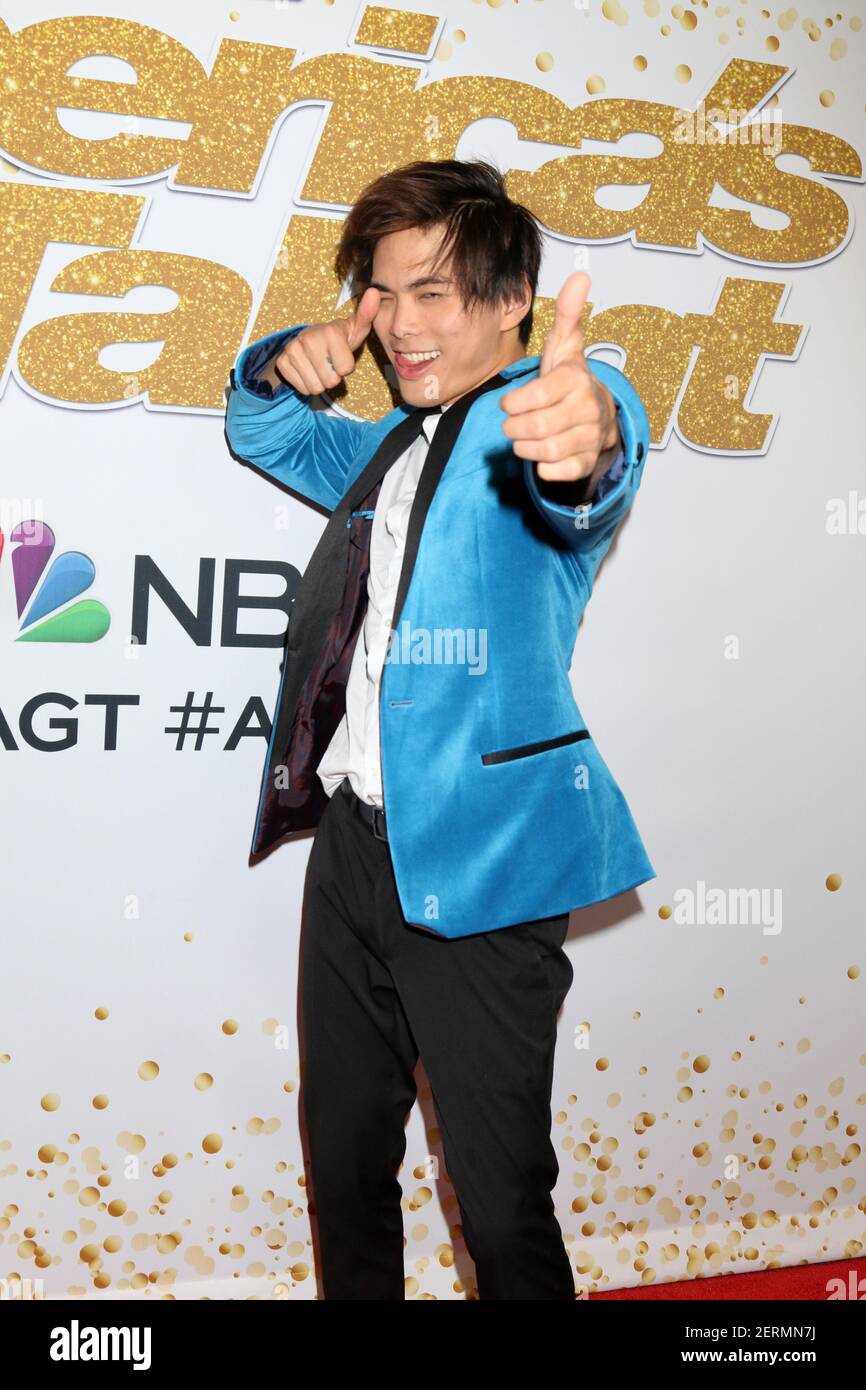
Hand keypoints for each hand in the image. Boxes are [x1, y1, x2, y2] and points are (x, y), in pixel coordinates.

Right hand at [259, 286, 380, 394]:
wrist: (310, 340)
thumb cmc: (338, 337)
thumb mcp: (356, 327)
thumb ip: (367, 313)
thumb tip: (374, 292)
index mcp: (329, 332)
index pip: (345, 370)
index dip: (346, 367)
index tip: (341, 354)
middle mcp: (308, 339)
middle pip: (331, 381)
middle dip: (333, 376)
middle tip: (330, 362)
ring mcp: (292, 350)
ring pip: (316, 388)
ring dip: (320, 382)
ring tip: (319, 367)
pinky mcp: (282, 362)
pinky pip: (302, 389)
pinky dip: (307, 384)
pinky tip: (308, 369)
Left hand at [499, 271, 620, 483]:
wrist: (599, 417)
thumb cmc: (569, 380)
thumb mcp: (566, 347)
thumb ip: (568, 314)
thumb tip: (581, 274)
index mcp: (576, 380)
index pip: (537, 396)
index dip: (515, 402)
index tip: (507, 404)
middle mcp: (587, 409)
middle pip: (537, 426)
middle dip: (515, 428)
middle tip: (511, 425)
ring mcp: (589, 438)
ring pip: (545, 450)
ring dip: (525, 447)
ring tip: (521, 439)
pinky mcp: (585, 463)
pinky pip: (559, 473)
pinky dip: (544, 469)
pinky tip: (540, 457)